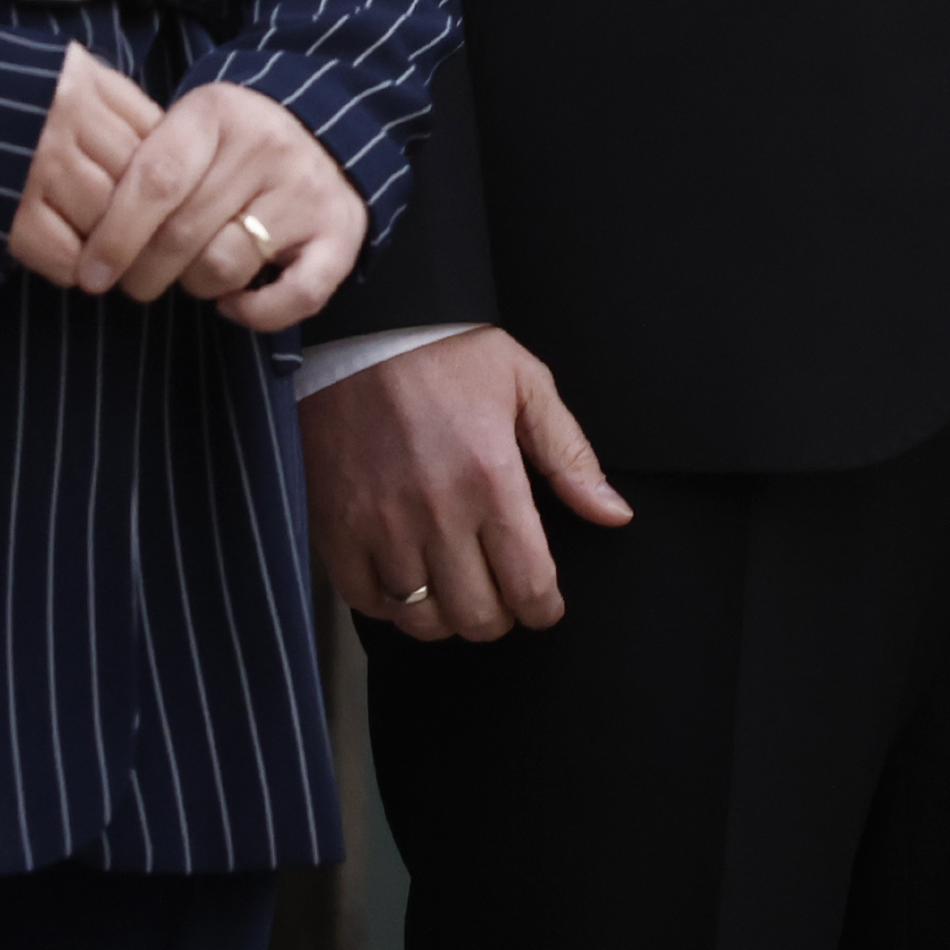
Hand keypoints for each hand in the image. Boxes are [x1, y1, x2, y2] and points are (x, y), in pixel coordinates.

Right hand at [7, 41, 160, 289]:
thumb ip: (97, 98)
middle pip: (138, 179)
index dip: (161, 171)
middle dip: (144, 214)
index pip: (155, 134)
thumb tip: (153, 142)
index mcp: (78, 78)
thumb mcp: (44, 72)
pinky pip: (63, 252)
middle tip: (144, 238)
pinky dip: (72, 265)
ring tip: (107, 255)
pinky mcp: (3, 211)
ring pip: (108, 216)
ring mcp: (34, 165)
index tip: (162, 196)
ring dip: (111, 243)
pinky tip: (69, 263)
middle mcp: (63, 118)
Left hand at [72, 75, 370, 332]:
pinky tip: (233, 305)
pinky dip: (258, 313)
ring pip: (226, 265)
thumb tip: (84, 237)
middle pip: (184, 232)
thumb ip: (143, 166)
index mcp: (217, 114)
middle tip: (132, 280)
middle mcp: (268, 147)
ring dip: (195, 285)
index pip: (155, 181)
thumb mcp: (186, 126)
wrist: (324, 127)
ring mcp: (308, 191)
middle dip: (144, 272)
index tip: (90, 273)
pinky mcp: (341, 232)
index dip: (115, 235)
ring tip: (191, 273)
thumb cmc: (231, 140)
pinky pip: (297, 295)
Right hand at [301, 326, 629, 639]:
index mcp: (491, 478)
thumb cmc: (447, 353)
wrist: (360, 330)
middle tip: (503, 597)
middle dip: (501, 617)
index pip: (529, 584)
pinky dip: (391, 608)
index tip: (544, 606)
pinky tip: (408, 583)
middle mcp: (436, 513)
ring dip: (448, 617)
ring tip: (458, 592)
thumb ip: (570, 457)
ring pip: (422, 619)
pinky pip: (367, 602)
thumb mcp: (526, 385)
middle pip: (477, 615)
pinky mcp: (336, 529)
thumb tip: (613, 514)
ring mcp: (380, 527)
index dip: (544, 608)